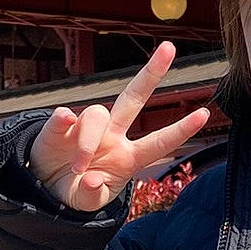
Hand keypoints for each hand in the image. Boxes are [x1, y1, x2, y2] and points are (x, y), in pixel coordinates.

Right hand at [28, 42, 210, 211]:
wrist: (45, 187)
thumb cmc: (77, 191)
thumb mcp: (86, 202)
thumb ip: (91, 195)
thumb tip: (90, 179)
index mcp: (128, 157)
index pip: (159, 141)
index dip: (181, 129)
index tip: (205, 113)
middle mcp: (113, 135)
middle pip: (134, 97)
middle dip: (152, 72)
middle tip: (169, 47)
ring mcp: (87, 126)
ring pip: (96, 115)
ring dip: (87, 142)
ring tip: (78, 167)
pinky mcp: (61, 124)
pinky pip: (64, 116)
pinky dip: (62, 120)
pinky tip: (62, 124)